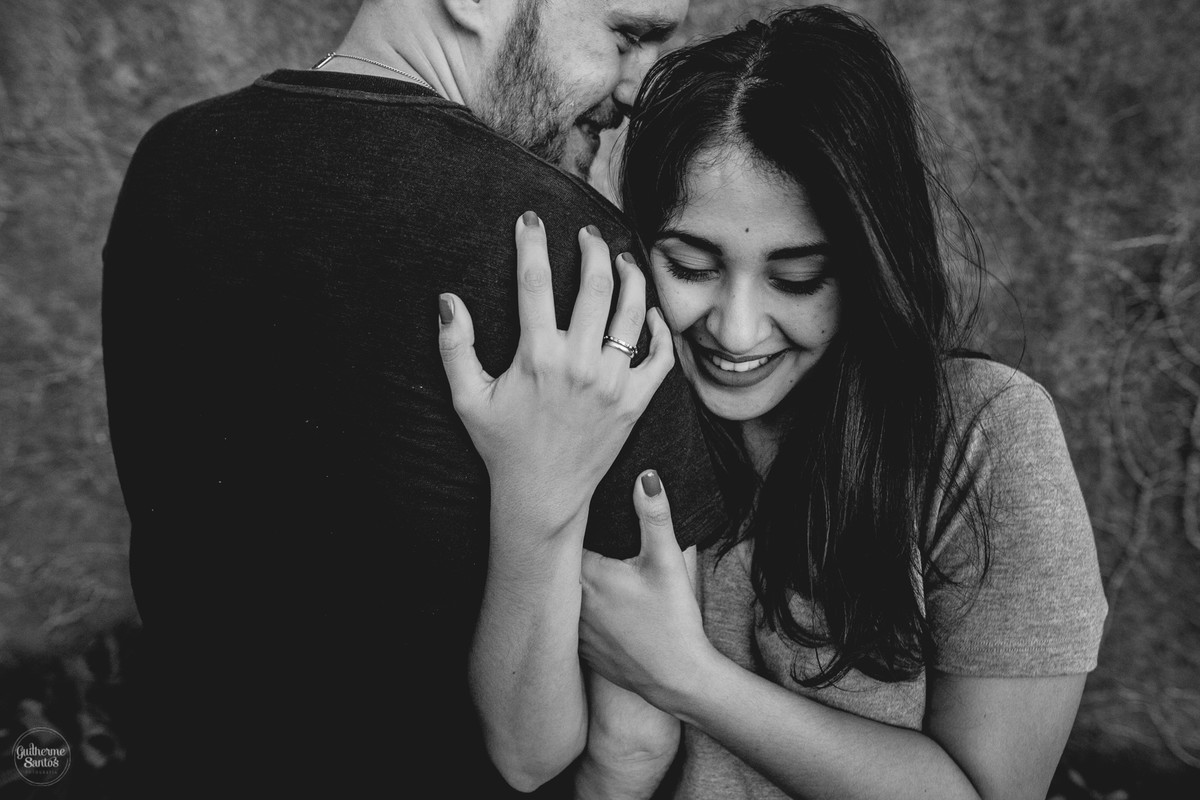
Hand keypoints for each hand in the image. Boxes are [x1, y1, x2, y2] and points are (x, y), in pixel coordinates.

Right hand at [438, 212, 674, 530]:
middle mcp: (580, 364)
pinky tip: (649, 311)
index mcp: (538, 357)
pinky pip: (660, 356)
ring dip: (630, 277)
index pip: (534, 282)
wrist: (543, 494)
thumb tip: (447, 299)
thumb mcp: (467, 398)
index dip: (532, 242)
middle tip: (587, 234)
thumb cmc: (501, 445)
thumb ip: (455, 347)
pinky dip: (659, 328)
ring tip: (622, 259)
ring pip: (633, 312)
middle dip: (592, 249)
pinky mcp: (635, 402)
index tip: (530, 218)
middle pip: (595, 286)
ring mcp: (613, 383)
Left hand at [580, 471, 710, 713]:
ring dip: (564, 583)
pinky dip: (572, 611)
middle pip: (556, 567)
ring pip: (559, 597)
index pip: (560, 540)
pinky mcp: (583, 651)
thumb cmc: (674, 621)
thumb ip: (655, 517)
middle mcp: (571, 604)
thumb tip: (646, 476)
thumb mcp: (667, 562)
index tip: (564, 507)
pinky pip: (567, 623)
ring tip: (571, 563)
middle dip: (561, 549)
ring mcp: (574, 631)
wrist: (679, 679)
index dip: (562, 523)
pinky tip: (588, 605)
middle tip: (565, 528)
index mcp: (588, 576)